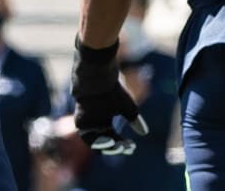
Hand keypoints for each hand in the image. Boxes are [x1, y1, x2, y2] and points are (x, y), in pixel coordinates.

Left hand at [71, 36, 146, 154]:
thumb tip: (145, 133)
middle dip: (114, 147)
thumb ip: (135, 120)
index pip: (113, 138)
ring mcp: (87, 121)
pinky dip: (95, 140)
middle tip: (124, 148)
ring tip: (115, 145)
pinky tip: (108, 140)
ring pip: (93, 141)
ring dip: (104, 146)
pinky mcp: (80, 118)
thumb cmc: (112, 90)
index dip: (122, 144)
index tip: (132, 146)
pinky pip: (85, 134)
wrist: (97, 76)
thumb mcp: (127, 106)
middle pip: (103, 141)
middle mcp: (95, 122)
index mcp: (105, 119)